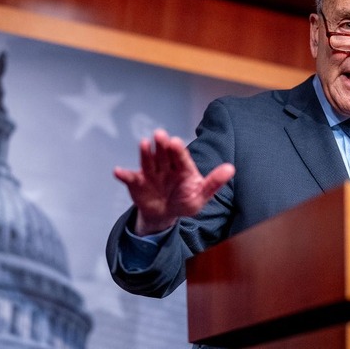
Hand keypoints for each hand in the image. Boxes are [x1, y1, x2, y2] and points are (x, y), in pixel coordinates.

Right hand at [114, 129, 234, 235]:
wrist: (165, 214)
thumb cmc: (184, 201)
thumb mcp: (201, 195)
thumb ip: (214, 182)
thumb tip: (231, 169)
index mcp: (182, 166)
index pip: (180, 157)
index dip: (177, 150)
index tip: (175, 141)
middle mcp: (165, 165)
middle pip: (163, 154)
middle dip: (161, 145)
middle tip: (160, 135)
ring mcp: (150, 172)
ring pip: (147, 161)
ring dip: (145, 153)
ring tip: (143, 144)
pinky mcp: (137, 182)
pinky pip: (129, 178)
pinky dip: (123, 175)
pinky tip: (117, 171)